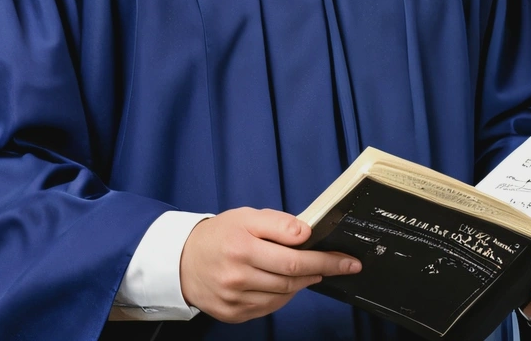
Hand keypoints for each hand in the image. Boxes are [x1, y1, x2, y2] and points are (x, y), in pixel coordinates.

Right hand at [179, 206, 361, 323]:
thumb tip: (306, 233)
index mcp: (242, 246)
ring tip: (311, 269)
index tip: (346, 259)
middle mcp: (238, 275)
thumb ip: (277, 223)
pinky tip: (286, 283)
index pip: (293, 257)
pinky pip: (269, 308)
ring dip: (303, 283)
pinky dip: (283, 296)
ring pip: (283, 296)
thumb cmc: (220, 234)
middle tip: (342, 265)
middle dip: (321, 270)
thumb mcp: (246, 216)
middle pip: (291, 279)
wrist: (183, 261)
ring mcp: (235, 299)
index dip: (324, 259)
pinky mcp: (233, 314)